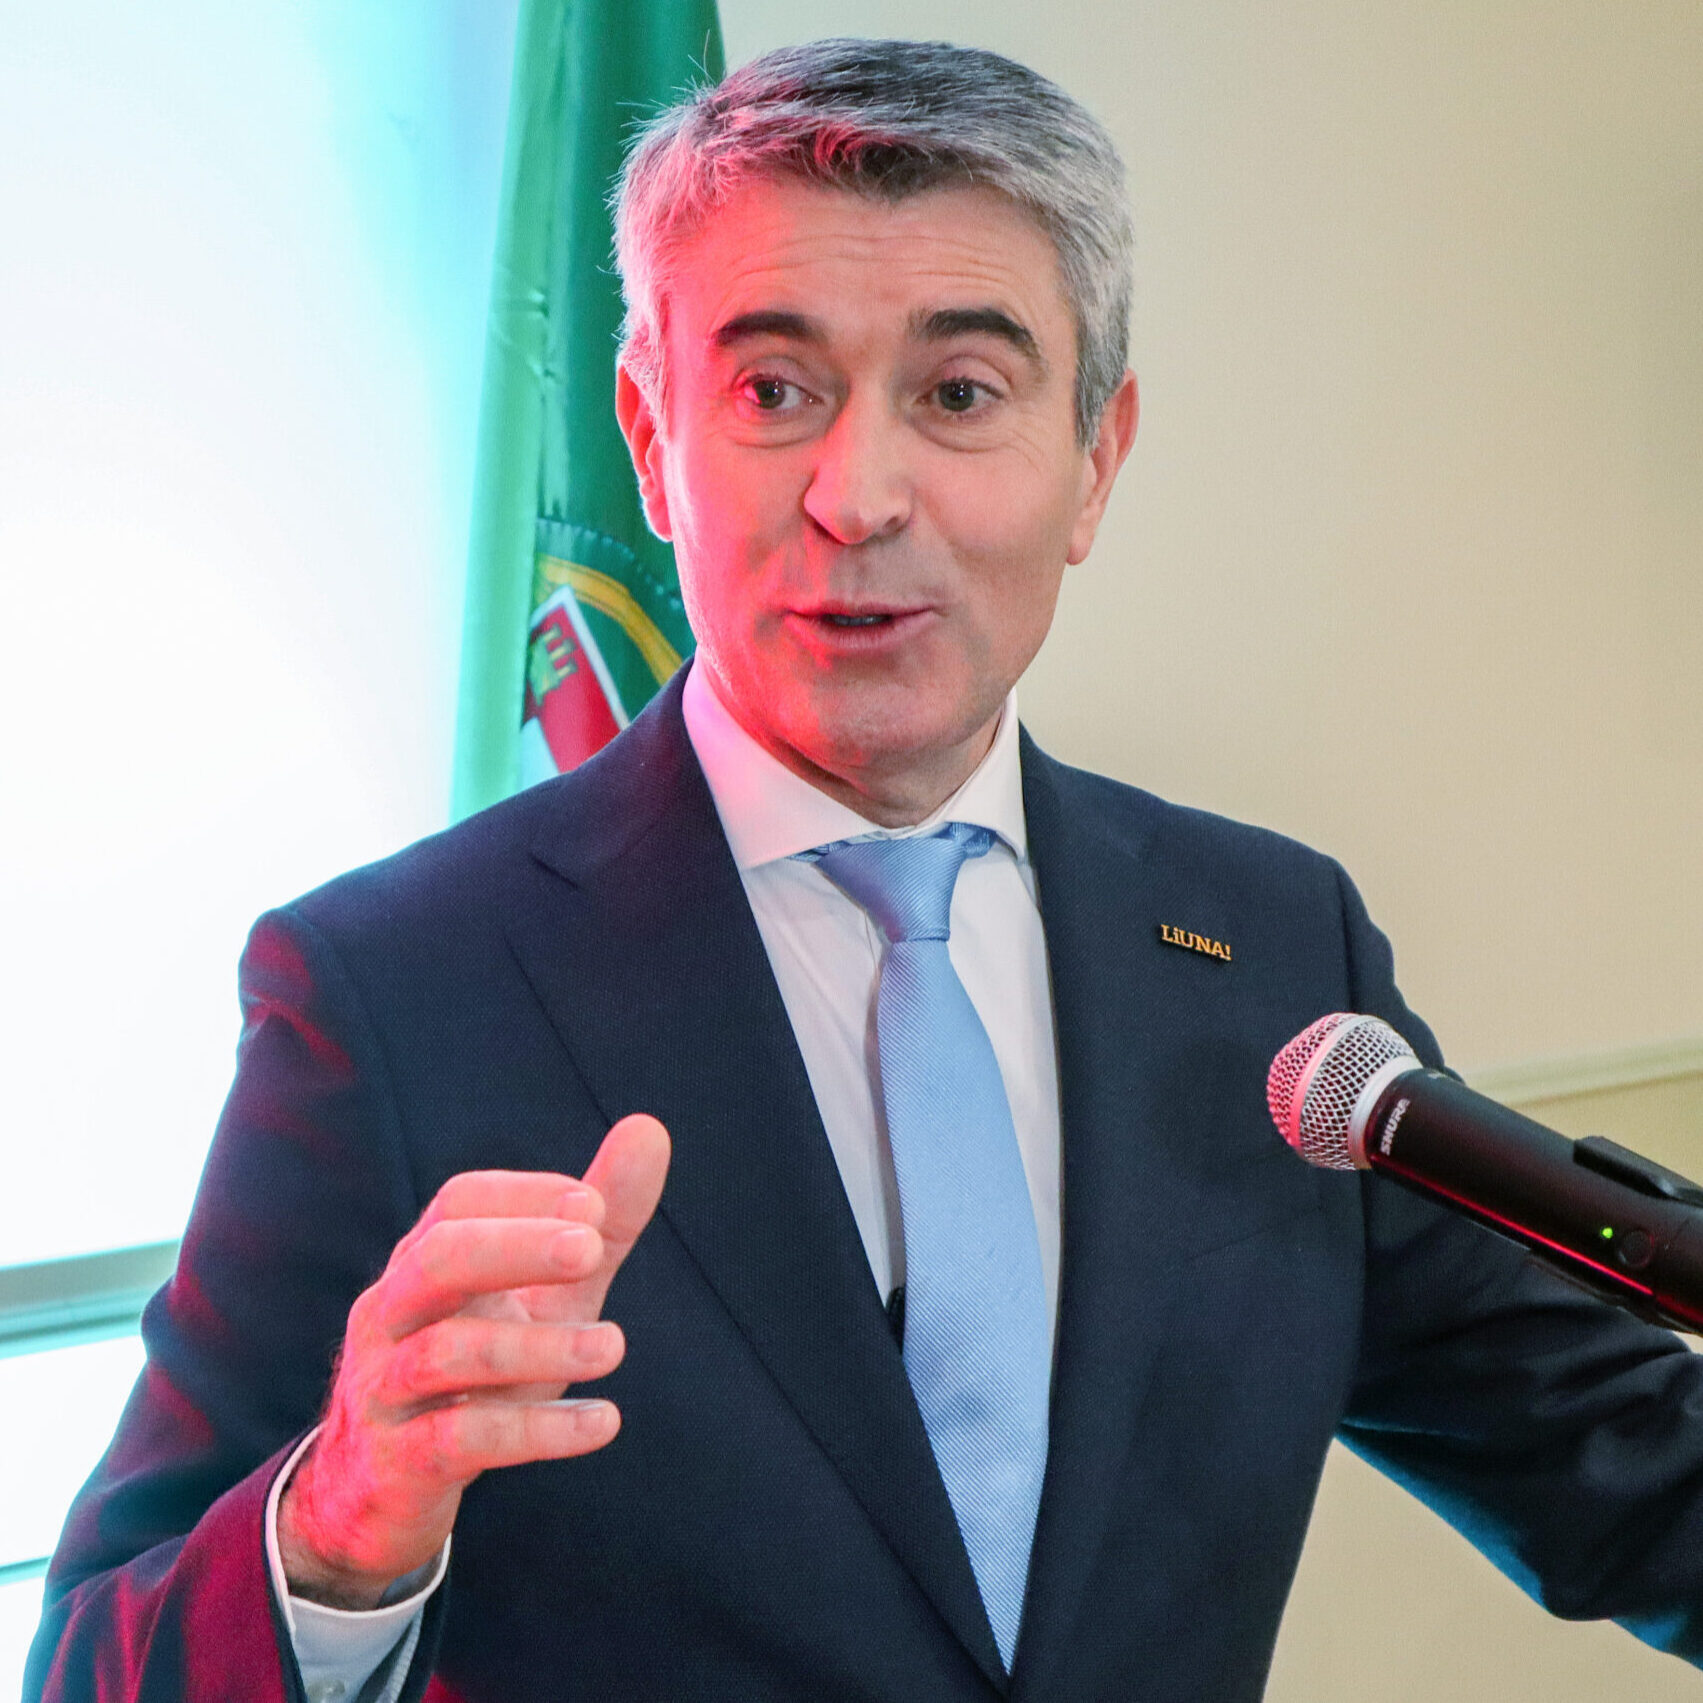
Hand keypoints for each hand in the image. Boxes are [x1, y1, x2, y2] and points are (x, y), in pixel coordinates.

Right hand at [277, 1113, 669, 1607]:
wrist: (382, 1488)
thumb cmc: (480, 1366)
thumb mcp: (544, 1292)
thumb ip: (598, 1221)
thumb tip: (650, 1127)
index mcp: (424, 1260)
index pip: (460, 1202)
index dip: (526, 1195)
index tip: (595, 1206)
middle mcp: (393, 1313)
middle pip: (438, 1258)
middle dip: (516, 1246)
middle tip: (591, 1250)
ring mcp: (386, 1388)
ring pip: (447, 1353)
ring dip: (539, 1345)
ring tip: (614, 1346)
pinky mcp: (397, 1464)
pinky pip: (458, 1440)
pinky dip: (535, 1431)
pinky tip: (603, 1421)